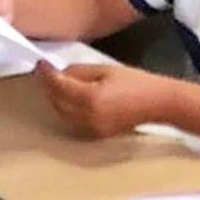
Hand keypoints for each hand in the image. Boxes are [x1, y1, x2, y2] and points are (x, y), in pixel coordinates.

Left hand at [36, 61, 172, 138]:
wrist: (158, 103)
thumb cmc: (135, 81)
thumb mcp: (104, 69)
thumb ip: (78, 72)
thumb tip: (59, 73)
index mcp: (90, 99)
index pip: (58, 86)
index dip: (46, 74)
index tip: (40, 64)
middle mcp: (87, 118)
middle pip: (56, 101)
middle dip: (48, 86)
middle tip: (45, 71)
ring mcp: (92, 129)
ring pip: (62, 113)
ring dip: (55, 98)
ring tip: (55, 82)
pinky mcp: (96, 135)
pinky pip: (72, 121)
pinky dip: (66, 109)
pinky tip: (68, 97)